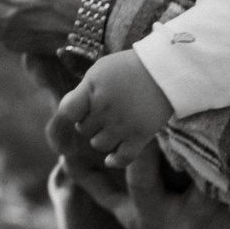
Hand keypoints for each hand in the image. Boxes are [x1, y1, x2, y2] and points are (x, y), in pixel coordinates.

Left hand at [52, 49, 173, 168]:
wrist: (166, 69)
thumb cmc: (129, 68)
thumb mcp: (100, 71)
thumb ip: (83, 91)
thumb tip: (68, 114)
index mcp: (92, 89)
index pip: (67, 112)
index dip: (63, 122)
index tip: (69, 125)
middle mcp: (106, 108)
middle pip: (84, 130)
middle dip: (90, 123)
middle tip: (104, 112)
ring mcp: (123, 123)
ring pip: (99, 144)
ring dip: (102, 138)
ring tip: (113, 125)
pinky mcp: (141, 135)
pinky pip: (122, 158)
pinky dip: (115, 160)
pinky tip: (111, 159)